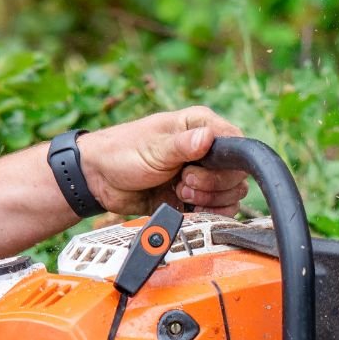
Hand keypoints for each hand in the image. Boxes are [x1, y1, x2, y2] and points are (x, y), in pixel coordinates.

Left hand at [78, 107, 249, 215]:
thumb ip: (182, 145)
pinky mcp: (196, 196)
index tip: (196, 170)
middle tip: (183, 182)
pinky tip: (186, 207)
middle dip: (212, 186)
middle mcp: (207, 149)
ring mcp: (203, 174)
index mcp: (200, 126)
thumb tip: (208, 138)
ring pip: (231, 195)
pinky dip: (207, 214)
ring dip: (208, 201)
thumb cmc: (122, 152)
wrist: (100, 180)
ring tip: (179, 192)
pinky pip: (218, 210)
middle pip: (236, 175)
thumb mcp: (152, 148)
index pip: (237, 145)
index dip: (225, 164)